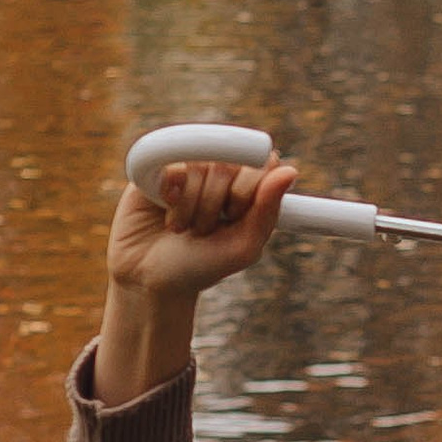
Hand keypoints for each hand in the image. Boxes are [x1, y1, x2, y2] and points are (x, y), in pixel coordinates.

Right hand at [107, 154, 298, 300]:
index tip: (234, 216)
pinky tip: (166, 213)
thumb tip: (290, 170)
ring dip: (192, 206)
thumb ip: (267, 210)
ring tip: (184, 227)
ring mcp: (188, 165)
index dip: (247, 190)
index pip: (263, 161)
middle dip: (216, 204)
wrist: (151, 279)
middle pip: (229, 162)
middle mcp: (220, 169)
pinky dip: (172, 197)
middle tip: (205, 229)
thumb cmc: (201, 264)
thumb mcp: (243, 247)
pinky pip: (172, 164)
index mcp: (248, 185)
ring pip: (199, 164)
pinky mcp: (157, 167)